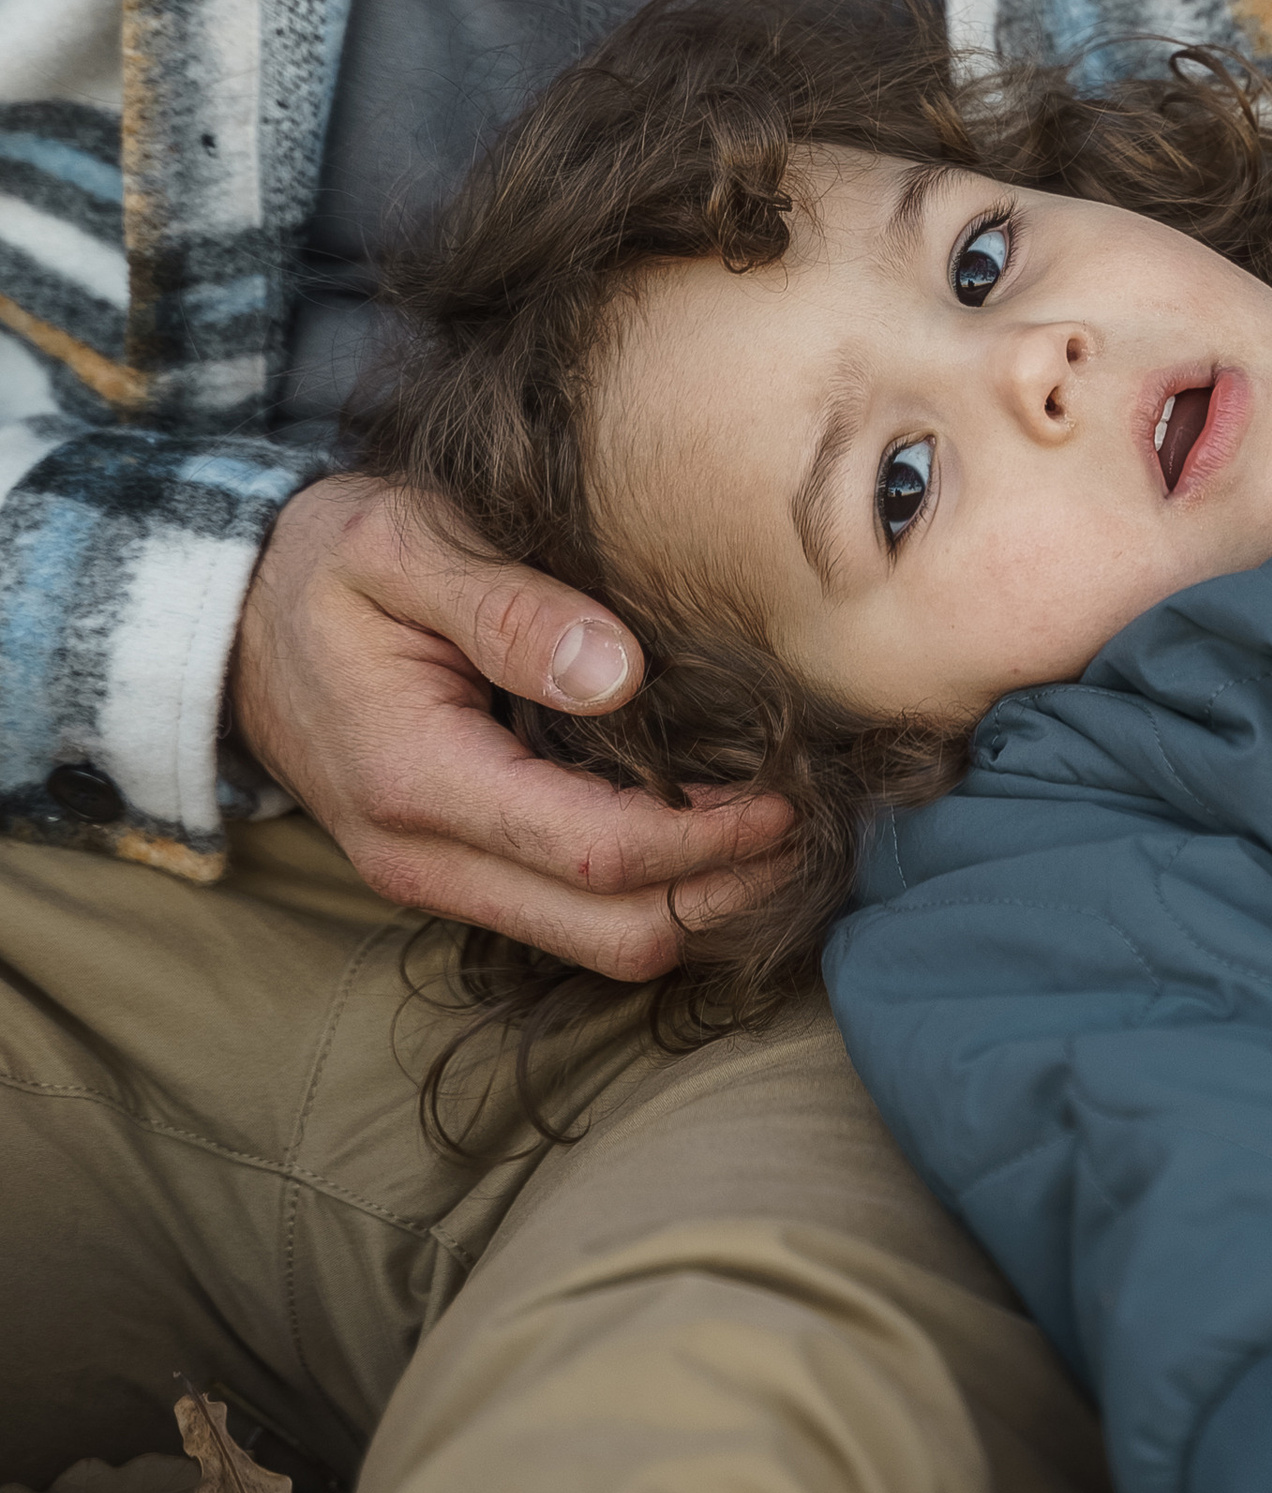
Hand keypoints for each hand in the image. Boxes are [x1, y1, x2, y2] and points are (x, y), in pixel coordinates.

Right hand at [230, 473, 792, 974]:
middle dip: (727, 893)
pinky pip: (575, 920)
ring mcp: (438, 879)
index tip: (790, 796)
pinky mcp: (457, 874)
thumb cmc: (328, 566)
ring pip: (601, 947)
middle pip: (615, 935)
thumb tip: (619, 671)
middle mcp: (424, 858)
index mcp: (418, 780)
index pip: (598, 855)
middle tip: (813, 826)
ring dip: (702, 904)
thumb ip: (508, 607)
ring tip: (782, 833)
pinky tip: (715, 830)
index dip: (710, 839)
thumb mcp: (403, 545)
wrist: (236, 620)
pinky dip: (659, 893)